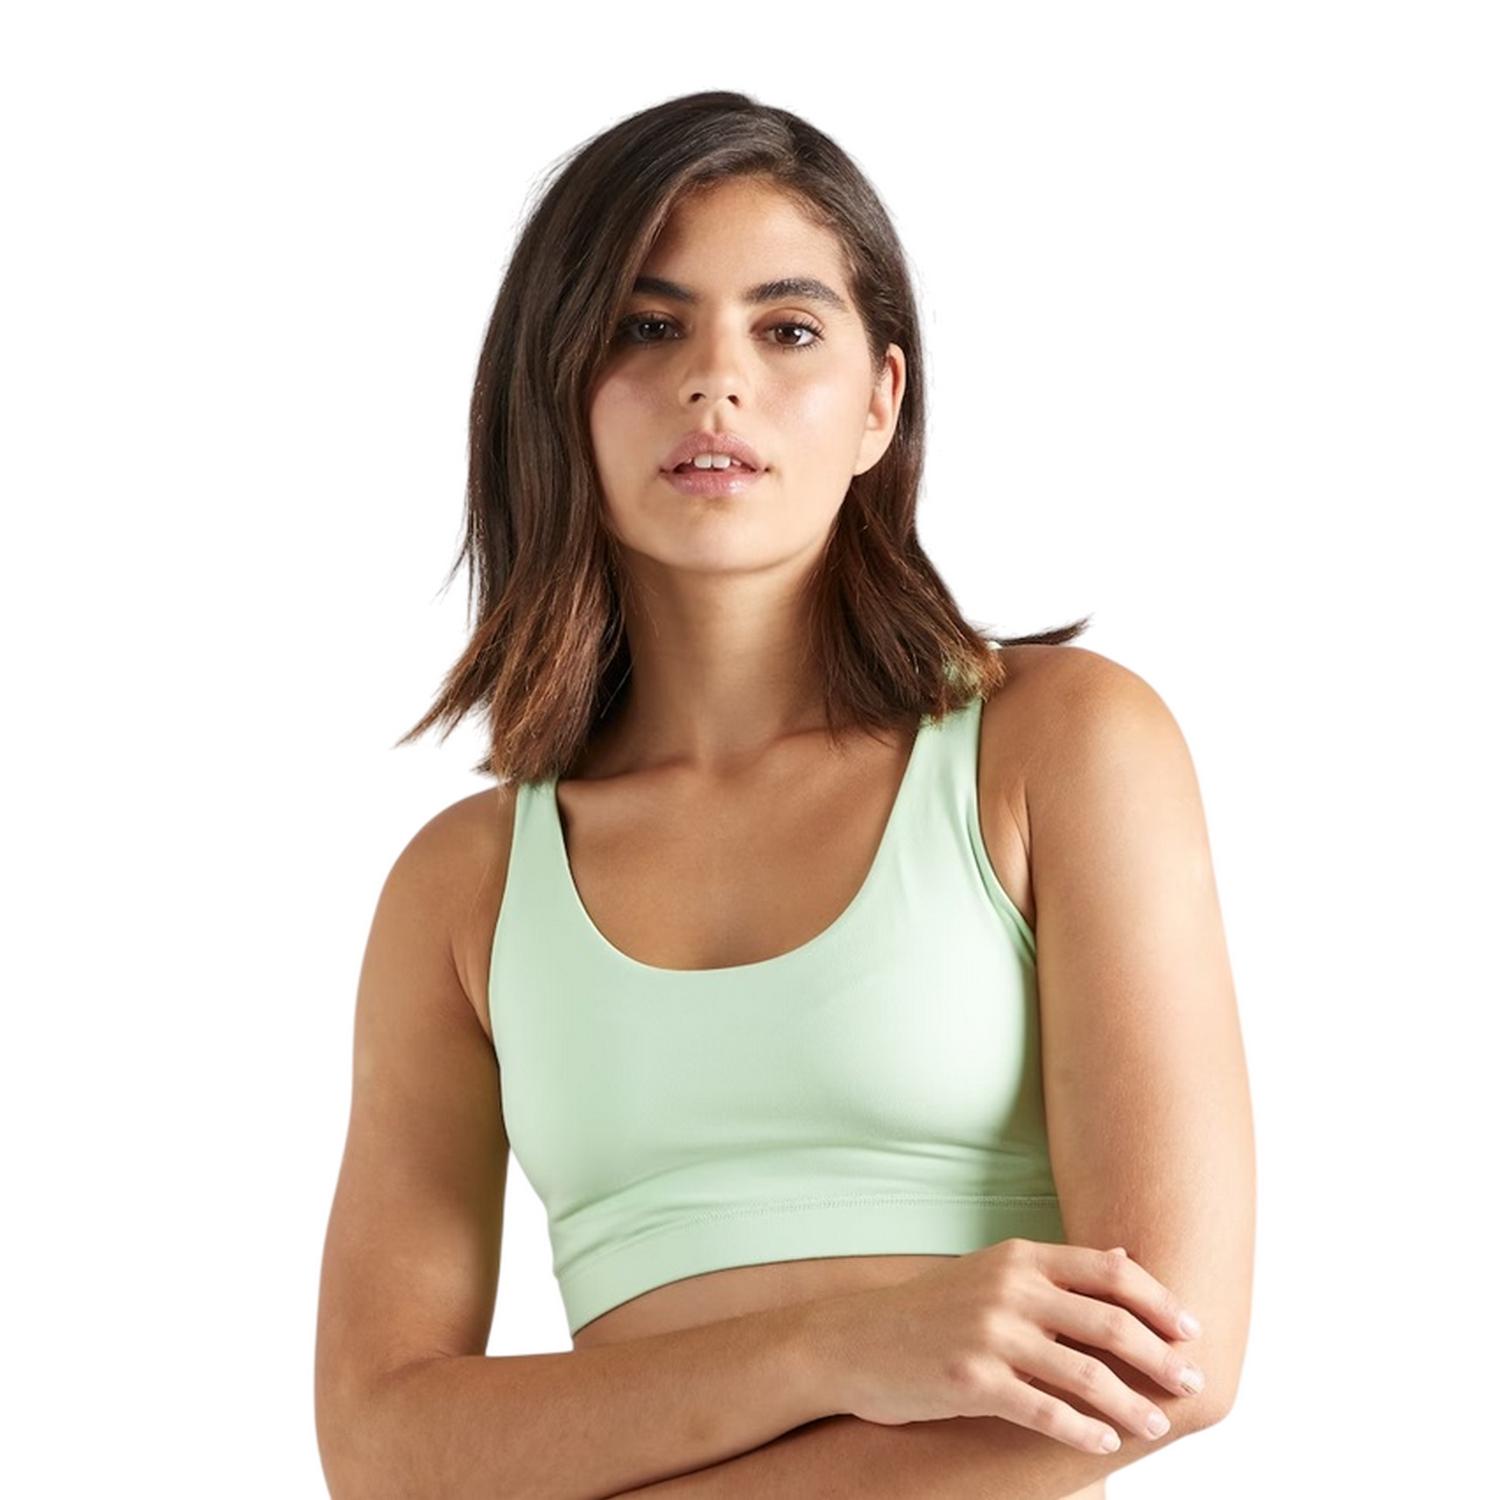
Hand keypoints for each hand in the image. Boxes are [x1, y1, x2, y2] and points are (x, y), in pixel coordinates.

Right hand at [810, 1240, 1207, 1454]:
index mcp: (1018, 1256)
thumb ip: (1053, 1270)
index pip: (1109, 1271)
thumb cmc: (928, 1309)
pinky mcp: (971, 1380)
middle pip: (1109, 1321)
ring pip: (1085, 1372)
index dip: (1158, 1301)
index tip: (1192, 1328)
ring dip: (1131, 1404)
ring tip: (1157, 1425)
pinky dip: (1082, 1430)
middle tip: (1192, 1381)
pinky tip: (1104, 1444)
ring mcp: (989, 1333)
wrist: (851, 1340)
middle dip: (1160, 1355)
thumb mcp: (990, 1271)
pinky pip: (1044, 1411)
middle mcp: (1009, 1288)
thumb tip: (1125, 1256)